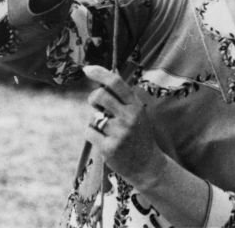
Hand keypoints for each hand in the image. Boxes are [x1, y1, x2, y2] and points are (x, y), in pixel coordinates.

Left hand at [84, 64, 164, 188]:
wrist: (147, 166)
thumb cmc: (139, 135)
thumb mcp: (137, 113)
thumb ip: (123, 99)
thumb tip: (104, 80)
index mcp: (135, 105)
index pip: (116, 82)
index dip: (100, 73)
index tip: (87, 68)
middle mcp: (128, 117)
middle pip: (100, 96)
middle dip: (93, 97)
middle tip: (96, 104)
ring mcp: (119, 133)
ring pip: (93, 116)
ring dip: (95, 121)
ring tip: (106, 129)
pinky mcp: (109, 148)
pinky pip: (89, 132)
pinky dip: (91, 133)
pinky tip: (102, 140)